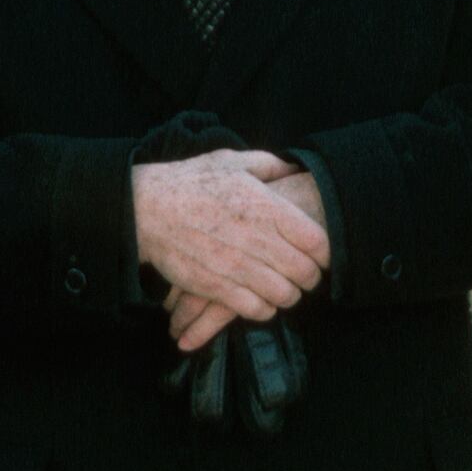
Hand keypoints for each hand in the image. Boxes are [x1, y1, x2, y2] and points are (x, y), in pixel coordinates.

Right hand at [134, 149, 327, 352]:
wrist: (146, 208)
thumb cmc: (190, 182)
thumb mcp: (231, 161)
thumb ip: (268, 164)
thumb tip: (293, 169)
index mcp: (264, 206)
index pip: (316, 241)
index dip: (325, 252)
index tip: (321, 255)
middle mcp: (254, 237)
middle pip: (304, 272)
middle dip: (310, 277)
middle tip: (305, 275)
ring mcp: (235, 265)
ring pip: (283, 295)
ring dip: (288, 295)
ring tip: (283, 288)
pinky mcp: (215, 286)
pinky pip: (256, 309)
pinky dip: (264, 309)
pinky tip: (260, 299)